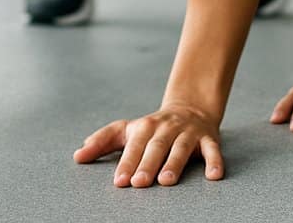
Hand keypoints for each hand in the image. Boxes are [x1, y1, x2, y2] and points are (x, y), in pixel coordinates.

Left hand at [74, 103, 223, 186]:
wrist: (190, 108)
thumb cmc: (153, 128)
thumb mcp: (127, 130)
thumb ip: (103, 141)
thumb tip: (78, 156)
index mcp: (145, 127)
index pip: (134, 145)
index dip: (127, 162)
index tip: (119, 181)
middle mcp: (166, 128)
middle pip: (156, 146)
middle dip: (147, 164)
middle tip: (138, 183)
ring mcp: (188, 133)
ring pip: (181, 147)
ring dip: (174, 163)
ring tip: (166, 181)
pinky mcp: (208, 138)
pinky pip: (212, 149)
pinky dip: (214, 161)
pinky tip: (213, 176)